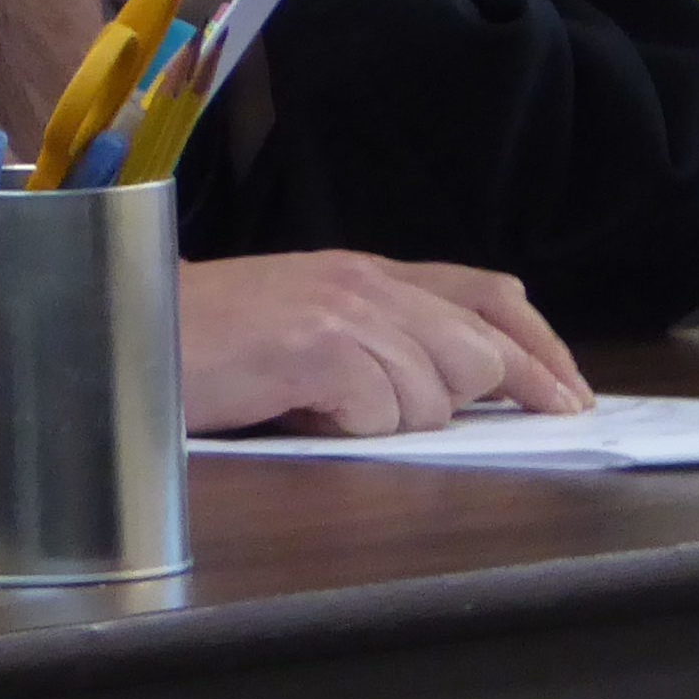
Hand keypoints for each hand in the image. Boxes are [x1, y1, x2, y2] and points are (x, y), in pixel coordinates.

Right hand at [179, 250, 593, 435]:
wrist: (127, 328)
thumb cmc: (211, 341)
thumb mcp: (309, 328)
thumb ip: (379, 342)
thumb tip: (463, 387)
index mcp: (367, 271)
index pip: (488, 294)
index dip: (541, 348)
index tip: (571, 396)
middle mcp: (364, 280)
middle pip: (479, 348)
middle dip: (484, 396)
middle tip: (467, 419)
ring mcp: (342, 309)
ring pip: (434, 390)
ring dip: (396, 419)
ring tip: (329, 407)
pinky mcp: (316, 344)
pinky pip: (379, 412)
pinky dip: (352, 427)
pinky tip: (304, 410)